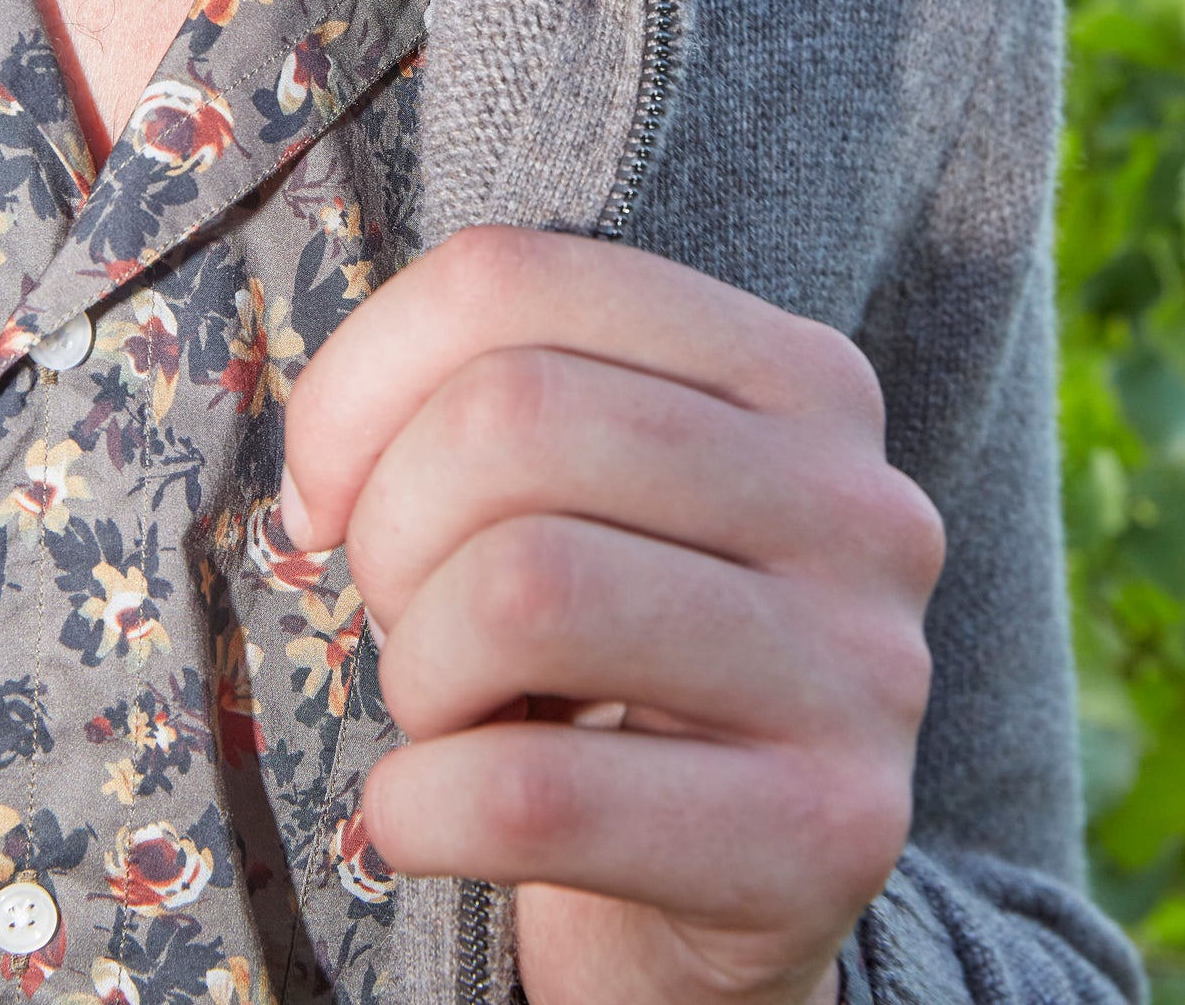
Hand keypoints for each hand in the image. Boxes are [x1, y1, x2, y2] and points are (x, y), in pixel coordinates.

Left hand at [280, 227, 942, 1004]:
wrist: (726, 906)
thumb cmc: (612, 665)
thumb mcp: (574, 499)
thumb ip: (471, 410)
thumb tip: (321, 480)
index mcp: (794, 370)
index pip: (509, 278)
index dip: (358, 381)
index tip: (328, 494)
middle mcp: (854, 497)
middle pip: (511, 418)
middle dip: (392, 533)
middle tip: (409, 617)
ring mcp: (863, 668)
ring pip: (522, 590)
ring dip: (417, 669)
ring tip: (449, 711)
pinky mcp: (830, 836)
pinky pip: (534, 796)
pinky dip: (417, 809)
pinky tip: (427, 818)